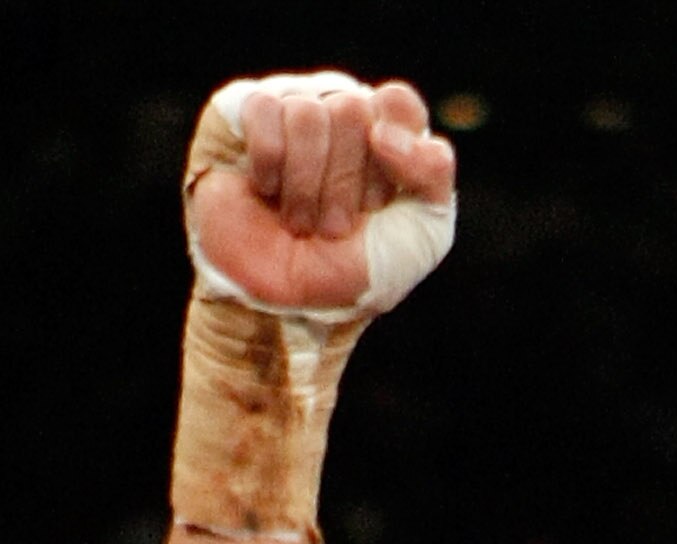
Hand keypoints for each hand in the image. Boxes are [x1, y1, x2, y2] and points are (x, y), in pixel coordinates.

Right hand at [190, 77, 454, 312]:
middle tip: (334, 226)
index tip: (378, 205)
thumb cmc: (354, 270)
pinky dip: (270, 164)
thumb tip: (383, 131)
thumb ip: (434, 175)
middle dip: (344, 184)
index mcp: (385, 132)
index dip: (393, 157)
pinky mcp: (242, 112)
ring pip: (308, 113)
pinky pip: (265, 110)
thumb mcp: (422, 234)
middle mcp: (338, 110)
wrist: (288, 306)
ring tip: (301, 222)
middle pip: (352, 109)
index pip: (400, 104)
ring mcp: (291, 107)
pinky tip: (266, 191)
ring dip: (306, 185)